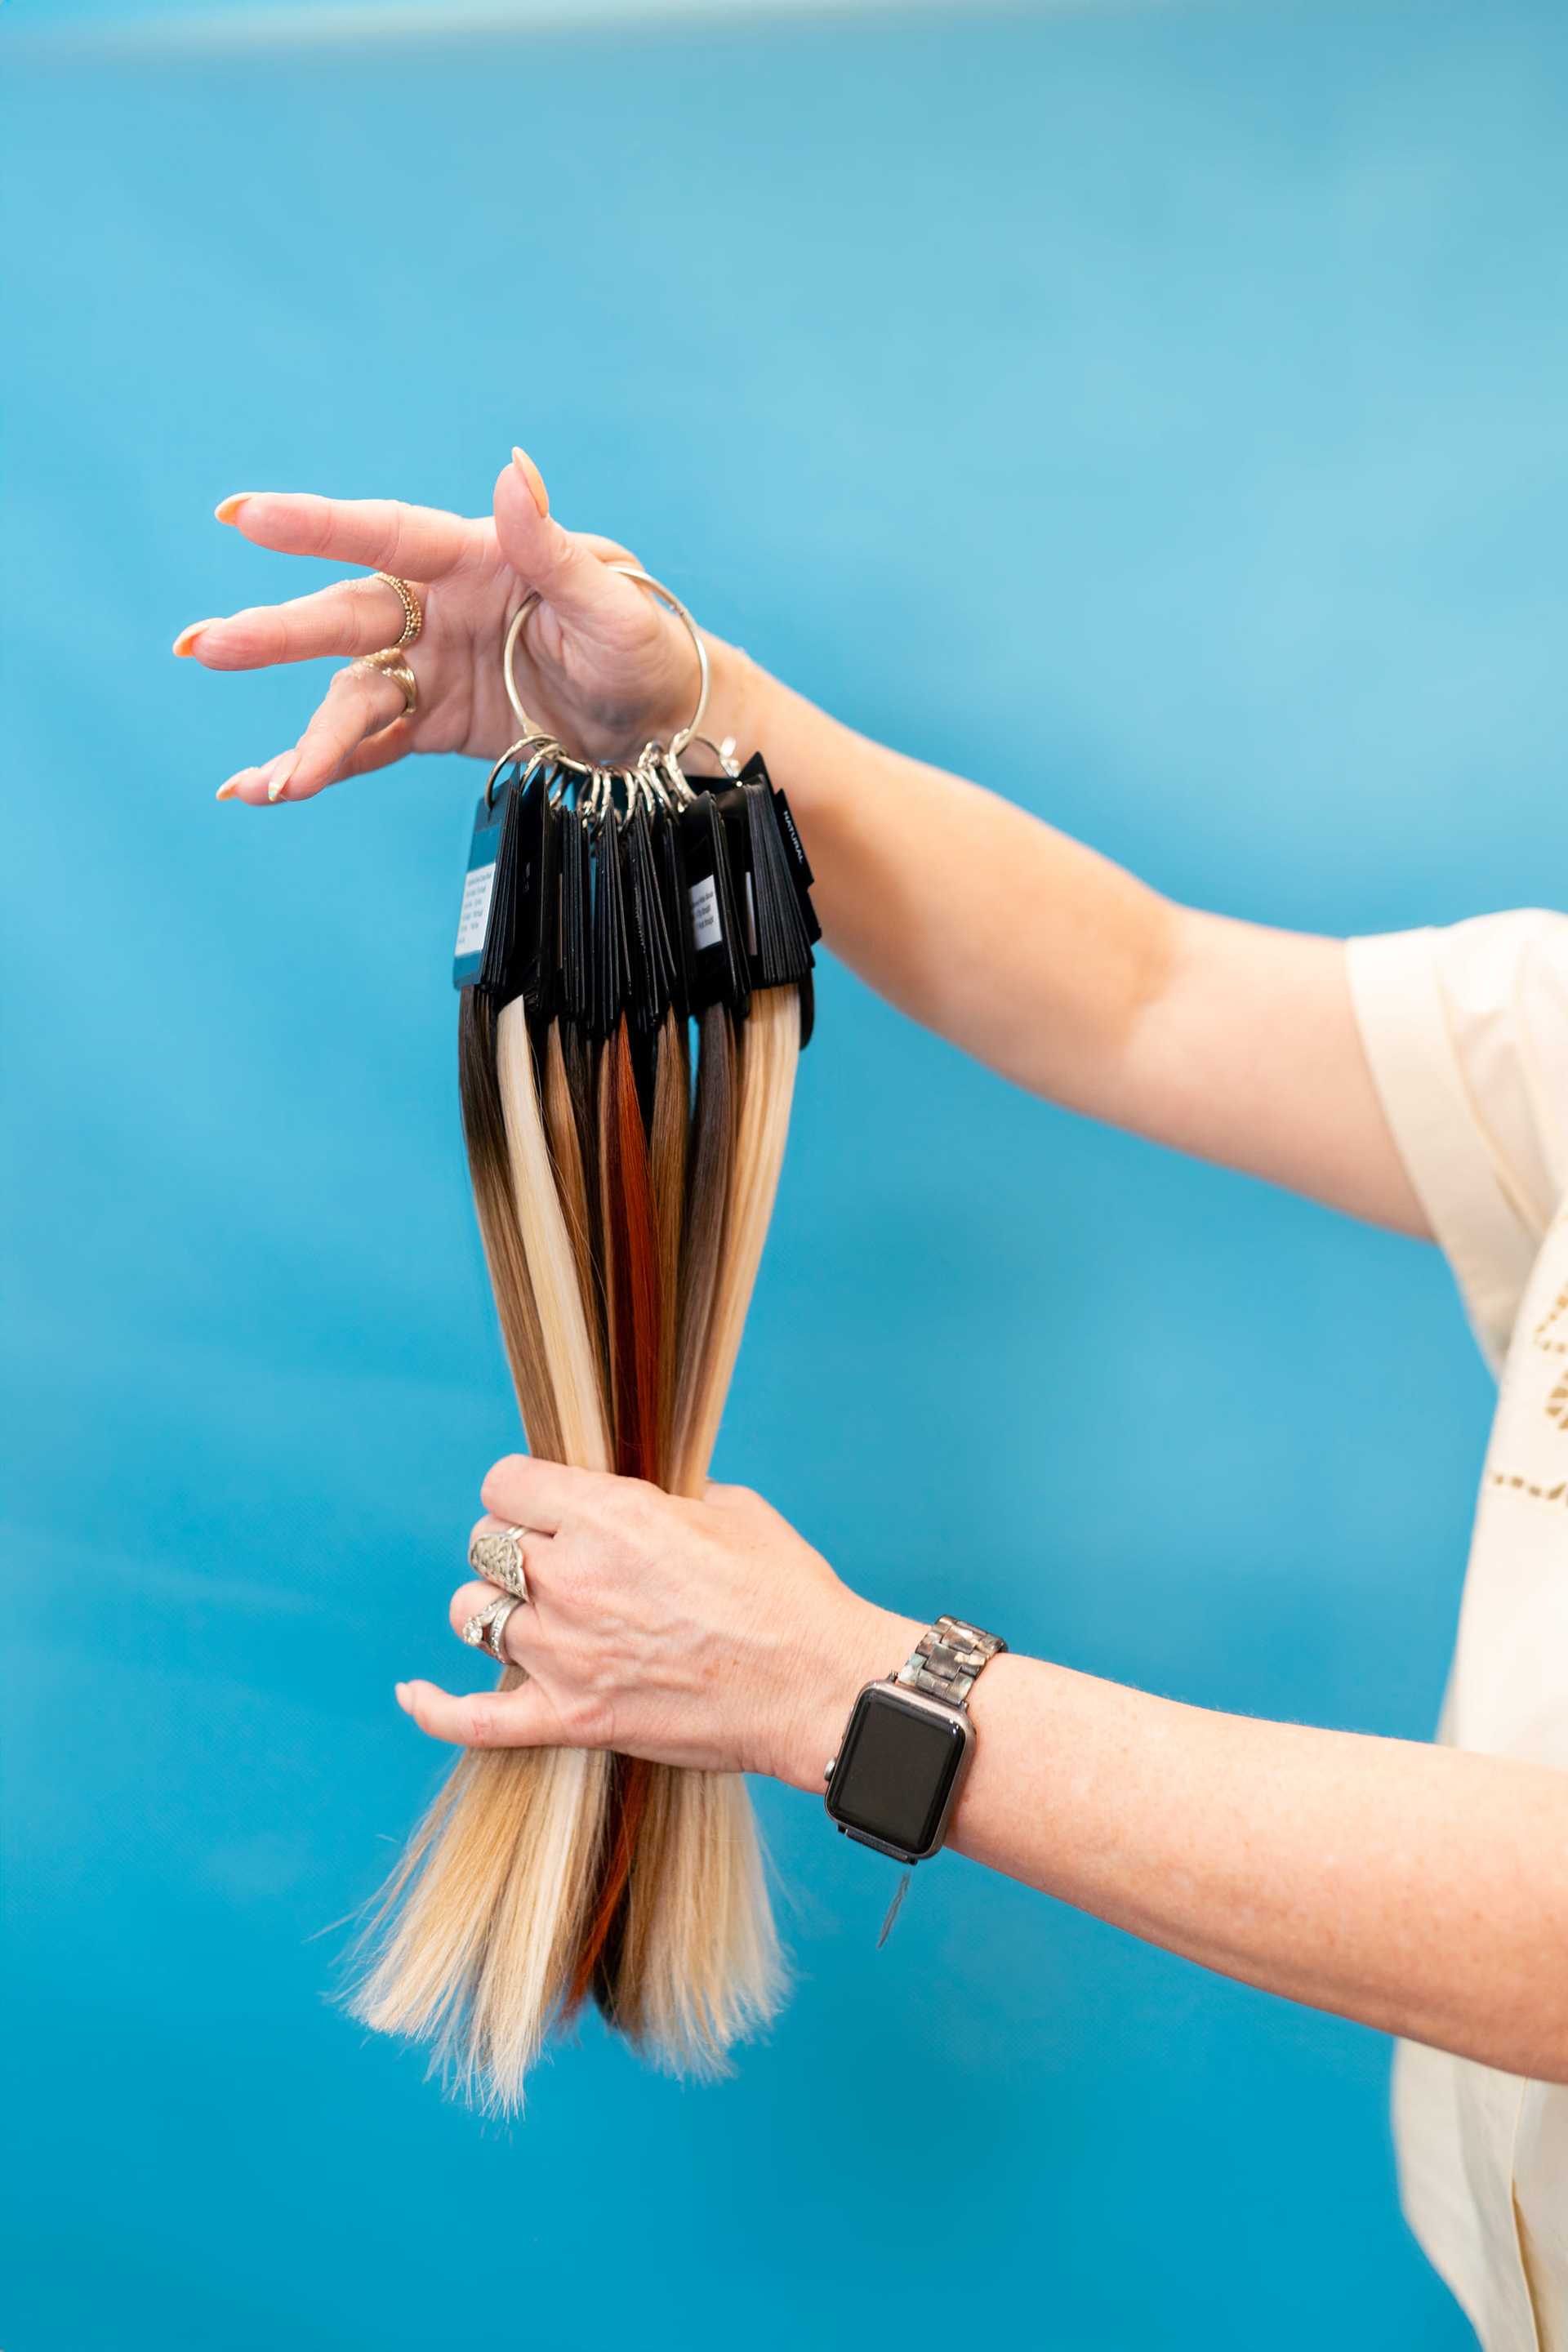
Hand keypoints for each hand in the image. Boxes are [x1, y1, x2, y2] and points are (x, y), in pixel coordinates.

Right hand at [175, 449, 753, 804]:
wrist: (663, 722)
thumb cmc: (644, 642)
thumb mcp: (610, 600)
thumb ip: (553, 547)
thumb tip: (513, 472)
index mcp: (473, 558)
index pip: (385, 535)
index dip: (317, 527)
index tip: (245, 518)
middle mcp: (436, 609)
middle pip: (343, 618)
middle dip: (273, 634)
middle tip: (204, 647)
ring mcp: (429, 668)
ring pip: (349, 695)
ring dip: (306, 738)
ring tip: (265, 784)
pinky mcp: (434, 723)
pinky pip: (367, 743)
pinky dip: (321, 765)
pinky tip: (269, 788)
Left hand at [397, 1456, 918, 1788]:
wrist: (819, 1685)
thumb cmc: (787, 1592)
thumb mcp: (729, 1509)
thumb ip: (662, 1498)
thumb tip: (634, 1498)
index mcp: (610, 1517)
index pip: (506, 1484)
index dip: (524, 1491)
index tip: (546, 1503)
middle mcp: (573, 1581)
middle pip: (484, 1547)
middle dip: (513, 1547)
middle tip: (555, 1561)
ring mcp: (566, 1654)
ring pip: (471, 1615)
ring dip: (493, 1609)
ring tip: (531, 1613)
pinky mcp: (573, 1718)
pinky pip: (473, 1720)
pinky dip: (434, 1709)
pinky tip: (412, 1694)